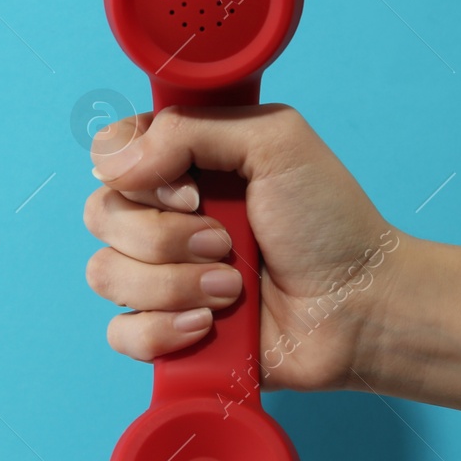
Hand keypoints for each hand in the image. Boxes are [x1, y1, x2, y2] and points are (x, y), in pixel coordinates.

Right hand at [84, 104, 405, 391]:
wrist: (360, 307)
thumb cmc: (329, 222)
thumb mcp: (274, 140)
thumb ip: (189, 128)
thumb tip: (116, 165)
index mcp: (180, 167)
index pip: (107, 155)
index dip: (135, 172)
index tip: (192, 189)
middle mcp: (162, 219)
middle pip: (100, 215)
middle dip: (165, 236)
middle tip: (226, 242)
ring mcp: (159, 278)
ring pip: (105, 274)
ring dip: (174, 283)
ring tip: (233, 289)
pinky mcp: (163, 333)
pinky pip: (120, 332)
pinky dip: (165, 330)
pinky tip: (210, 325)